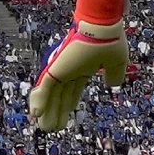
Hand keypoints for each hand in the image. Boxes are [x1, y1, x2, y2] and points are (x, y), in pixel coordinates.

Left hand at [30, 0, 128, 130]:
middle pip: (61, 96)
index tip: (67, 117)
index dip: (69, 105)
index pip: (74, 91)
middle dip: (57, 112)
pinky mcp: (56, 68)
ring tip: (45, 127)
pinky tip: (36, 114)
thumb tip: (112, 85)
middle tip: (53, 128)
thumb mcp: (117, 63)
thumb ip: (114, 75)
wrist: (102, 27)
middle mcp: (71, 70)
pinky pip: (44, 87)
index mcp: (84, 69)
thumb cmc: (111, 40)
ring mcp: (62, 70)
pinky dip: (39, 101)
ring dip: (47, 112)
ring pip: (51, 96)